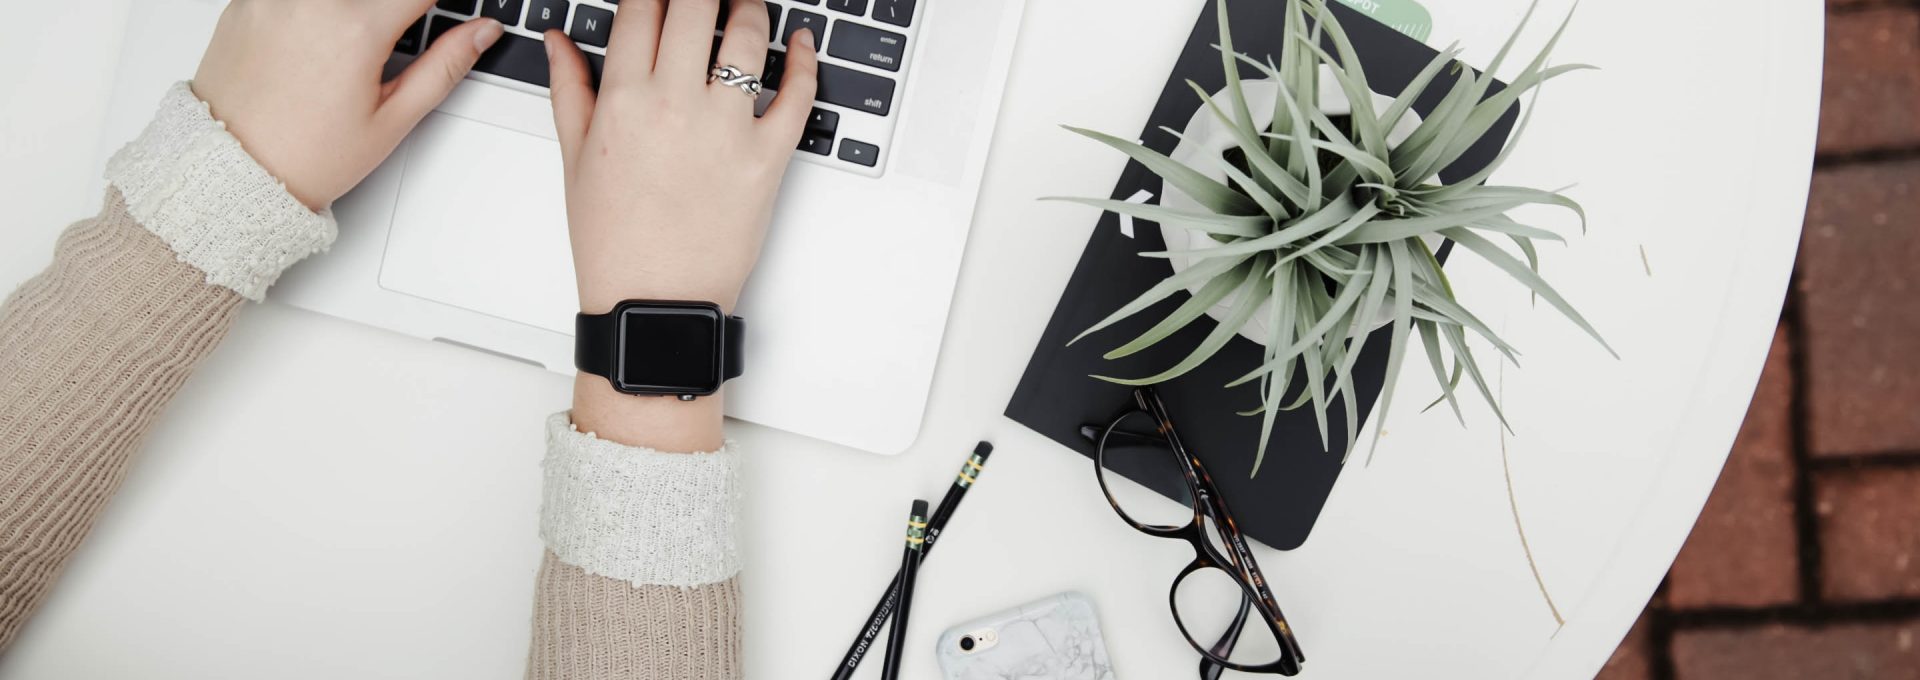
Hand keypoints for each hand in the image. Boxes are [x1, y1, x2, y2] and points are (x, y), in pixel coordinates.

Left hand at [192, 0, 505, 209]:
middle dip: (396, 7)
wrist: (232, 172)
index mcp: (355, 29)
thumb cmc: (307, 157)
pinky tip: (321, 37)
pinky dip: (316, 8)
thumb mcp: (392, 120)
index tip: (448, 5)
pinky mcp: (245, 0)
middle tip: (394, 36)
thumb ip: (444, 66)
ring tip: (358, 42)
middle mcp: (309, 1)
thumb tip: (482, 32)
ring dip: (357, 9)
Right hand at [549, 0, 817, 451]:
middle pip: (695, 6)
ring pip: (748, 37)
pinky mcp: (768, 157)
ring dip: (751, 8)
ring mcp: (725, 130)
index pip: (641, 8)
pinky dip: (806, 61)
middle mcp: (674, 105)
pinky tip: (802, 42)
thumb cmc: (615, 241)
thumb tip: (560, 39)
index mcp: (623, 100)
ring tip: (746, 3)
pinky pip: (798, 95)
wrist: (655, 303)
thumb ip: (569, 88)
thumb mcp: (575, 160)